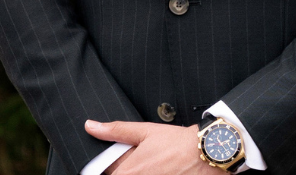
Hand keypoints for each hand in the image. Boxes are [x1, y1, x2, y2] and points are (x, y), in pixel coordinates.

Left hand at [85, 120, 211, 174]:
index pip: (106, 174)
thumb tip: (91, 126)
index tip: (119, 162)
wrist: (204, 153)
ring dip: (141, 171)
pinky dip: (152, 174)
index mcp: (128, 172)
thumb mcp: (144, 131)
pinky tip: (161, 169)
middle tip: (143, 160)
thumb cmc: (176, 142)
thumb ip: (116, 130)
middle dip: (126, 169)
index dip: (111, 168)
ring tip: (154, 164)